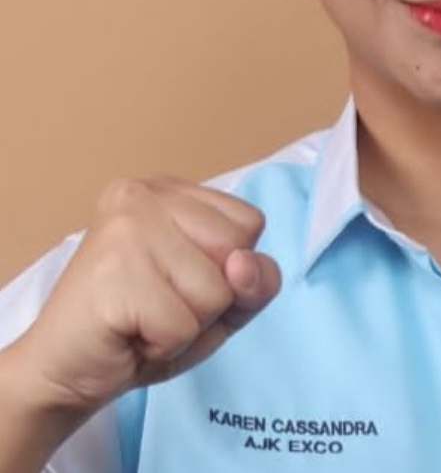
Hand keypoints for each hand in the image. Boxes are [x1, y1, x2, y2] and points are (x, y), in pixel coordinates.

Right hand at [8, 176, 280, 419]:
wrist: (62, 371)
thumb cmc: (146, 328)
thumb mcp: (223, 303)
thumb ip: (257, 280)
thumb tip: (243, 263)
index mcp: (172, 190)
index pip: (250, 223)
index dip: (229, 268)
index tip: (180, 280)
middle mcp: (146, 193)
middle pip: (238, 250)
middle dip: (212, 297)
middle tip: (160, 303)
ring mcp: (127, 227)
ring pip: (216, 290)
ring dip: (188, 324)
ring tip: (145, 318)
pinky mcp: (114, 272)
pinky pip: (184, 326)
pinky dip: (166, 345)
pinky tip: (131, 333)